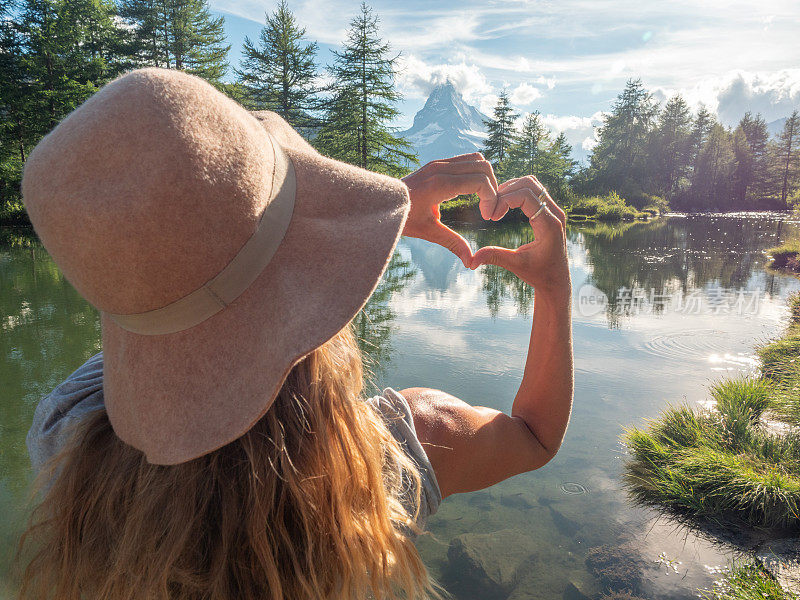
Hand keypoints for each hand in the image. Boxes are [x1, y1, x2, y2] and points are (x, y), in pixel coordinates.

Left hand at [402, 154, 497, 267]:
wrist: (381, 203)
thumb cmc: (402, 218)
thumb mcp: (428, 232)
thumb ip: (452, 244)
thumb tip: (471, 262)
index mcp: (440, 184)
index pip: (480, 181)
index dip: (491, 198)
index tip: (487, 217)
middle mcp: (440, 168)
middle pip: (483, 166)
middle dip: (493, 188)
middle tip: (489, 209)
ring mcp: (438, 163)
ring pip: (477, 159)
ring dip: (486, 178)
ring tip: (483, 199)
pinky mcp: (437, 163)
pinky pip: (466, 160)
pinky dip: (475, 172)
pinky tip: (471, 192)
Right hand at [470, 176, 569, 295]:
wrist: (556, 281)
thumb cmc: (539, 275)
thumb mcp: (515, 265)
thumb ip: (495, 257)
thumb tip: (471, 261)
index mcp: (549, 225)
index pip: (526, 195)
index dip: (504, 200)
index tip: (492, 217)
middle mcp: (555, 213)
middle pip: (529, 183)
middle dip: (506, 190)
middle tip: (492, 208)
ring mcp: (554, 210)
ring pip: (532, 183)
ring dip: (512, 189)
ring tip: (496, 205)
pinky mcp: (550, 211)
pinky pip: (534, 191)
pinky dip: (517, 193)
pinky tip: (505, 206)